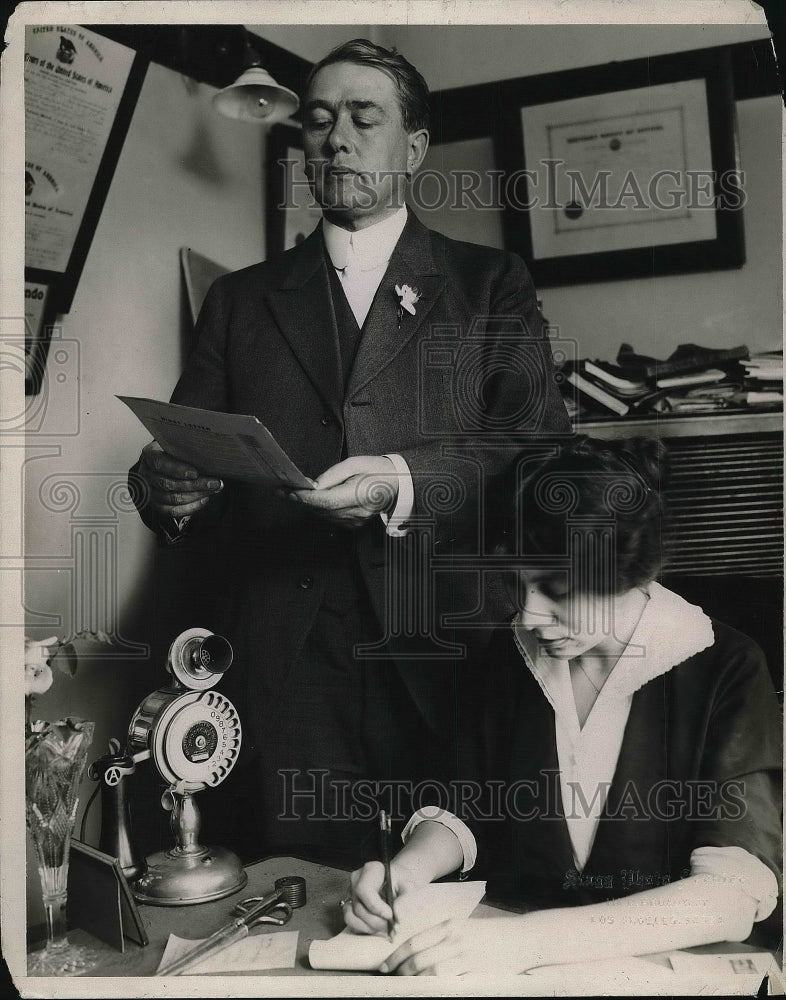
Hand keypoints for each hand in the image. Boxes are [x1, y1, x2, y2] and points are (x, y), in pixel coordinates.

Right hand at [138, 441, 223, 517]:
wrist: (169, 462)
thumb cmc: (176, 452)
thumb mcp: (178, 445)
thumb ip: (187, 449)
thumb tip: (209, 455)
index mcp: (149, 455)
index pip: (159, 464)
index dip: (177, 469)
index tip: (195, 473)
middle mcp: (146, 474)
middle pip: (167, 484)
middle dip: (194, 484)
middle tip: (214, 483)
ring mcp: (150, 491)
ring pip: (171, 499)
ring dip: (196, 495)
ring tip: (213, 490)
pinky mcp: (156, 504)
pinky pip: (172, 510)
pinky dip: (190, 507)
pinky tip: (203, 499)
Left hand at [289, 456, 398, 528]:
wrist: (398, 484)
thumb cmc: (378, 470)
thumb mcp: (355, 464)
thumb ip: (332, 475)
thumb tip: (314, 485)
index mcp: (359, 495)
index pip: (325, 501)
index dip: (305, 498)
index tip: (290, 492)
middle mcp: (356, 512)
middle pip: (321, 510)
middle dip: (302, 500)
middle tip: (284, 490)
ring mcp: (356, 520)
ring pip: (324, 515)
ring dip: (310, 505)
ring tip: (297, 493)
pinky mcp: (355, 524)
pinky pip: (331, 518)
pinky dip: (321, 509)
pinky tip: (316, 500)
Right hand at [341, 859, 429, 935]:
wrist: (399, 884)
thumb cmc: (403, 884)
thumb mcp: (409, 888)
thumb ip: (405, 901)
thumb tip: (397, 918)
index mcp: (371, 870)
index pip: (364, 889)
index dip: (375, 906)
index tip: (390, 915)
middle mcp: (356, 880)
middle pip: (359, 907)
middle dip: (376, 922)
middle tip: (392, 927)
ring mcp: (350, 893)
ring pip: (352, 917)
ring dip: (370, 927)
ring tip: (385, 927)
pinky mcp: (349, 906)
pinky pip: (351, 923)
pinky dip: (364, 929)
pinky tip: (377, 927)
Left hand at [379, 916, 519, 975]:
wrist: (521, 939)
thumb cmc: (491, 935)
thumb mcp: (464, 928)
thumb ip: (442, 939)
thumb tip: (417, 954)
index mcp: (449, 926)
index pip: (414, 942)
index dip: (396, 956)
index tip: (384, 966)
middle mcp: (454, 940)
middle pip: (418, 958)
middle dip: (401, 972)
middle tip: (391, 980)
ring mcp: (465, 956)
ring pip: (430, 972)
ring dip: (415, 982)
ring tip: (406, 988)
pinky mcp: (476, 972)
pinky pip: (449, 983)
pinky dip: (435, 988)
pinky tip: (427, 991)